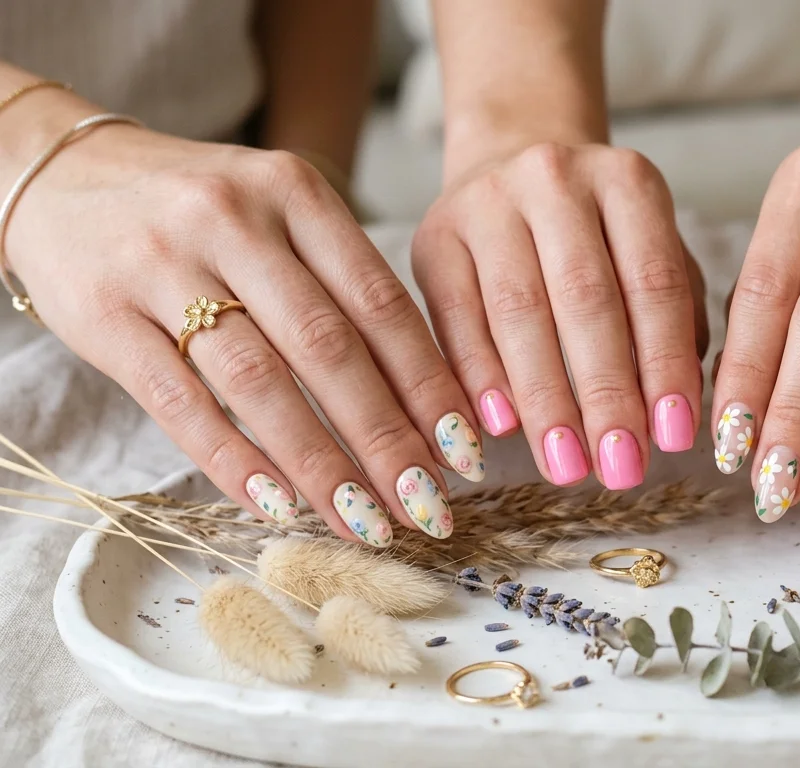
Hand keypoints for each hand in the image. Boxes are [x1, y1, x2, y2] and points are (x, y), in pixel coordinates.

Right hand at [5, 100, 482, 545]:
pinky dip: (233, 460)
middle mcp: (235, 220)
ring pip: (259, 381)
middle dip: (387, 439)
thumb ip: (343, 288)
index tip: (465, 451)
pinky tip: (276, 505)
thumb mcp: (279, 216)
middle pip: (329, 348)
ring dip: (320, 464)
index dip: (429, 385)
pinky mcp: (103, 314)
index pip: (381, 303)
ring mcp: (163, 265)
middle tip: (427, 507)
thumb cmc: (198, 212)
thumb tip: (425, 402)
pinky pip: (179, 402)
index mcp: (295, 193)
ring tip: (364, 522)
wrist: (61, 172)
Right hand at [412, 141, 706, 489]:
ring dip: (546, 399)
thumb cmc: (598, 234)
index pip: (655, 281)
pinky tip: (503, 428)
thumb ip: (675, 319)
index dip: (665, 363)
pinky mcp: (434, 236)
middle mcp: (554, 179)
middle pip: (585, 298)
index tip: (675, 436)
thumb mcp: (651, 252)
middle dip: (606, 393)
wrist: (509, 165)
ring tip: (567, 464)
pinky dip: (481, 377)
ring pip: (518, 312)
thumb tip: (674, 412)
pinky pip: (457, 317)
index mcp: (627, 180)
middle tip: (621, 466)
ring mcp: (488, 202)